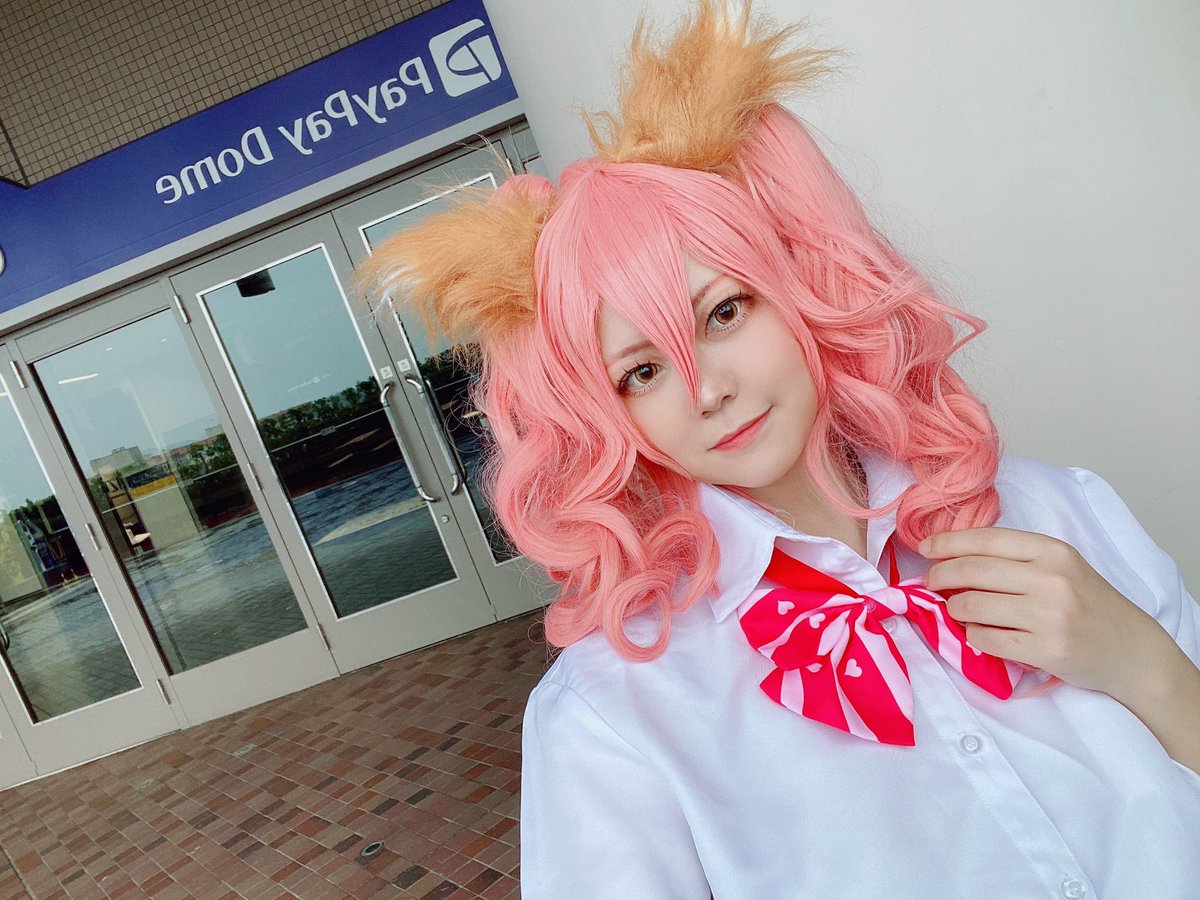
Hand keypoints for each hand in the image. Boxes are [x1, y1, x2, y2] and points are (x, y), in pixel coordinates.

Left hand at [918, 526, 1165, 701]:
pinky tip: (978, 633)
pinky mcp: (1046, 650)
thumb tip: (951, 558)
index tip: (925, 549)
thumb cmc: (1088, 604)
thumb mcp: (1060, 567)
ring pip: (973, 606)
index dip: (947, 543)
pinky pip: (986, 639)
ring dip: (954, 608)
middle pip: (972, 571)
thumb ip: (1014, 560)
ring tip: (955, 609)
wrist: (1130, 649)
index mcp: (1052, 551)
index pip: (985, 539)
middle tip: (929, 583)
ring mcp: (1049, 616)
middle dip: (940, 576)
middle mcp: (1051, 579)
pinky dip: (972, 635)